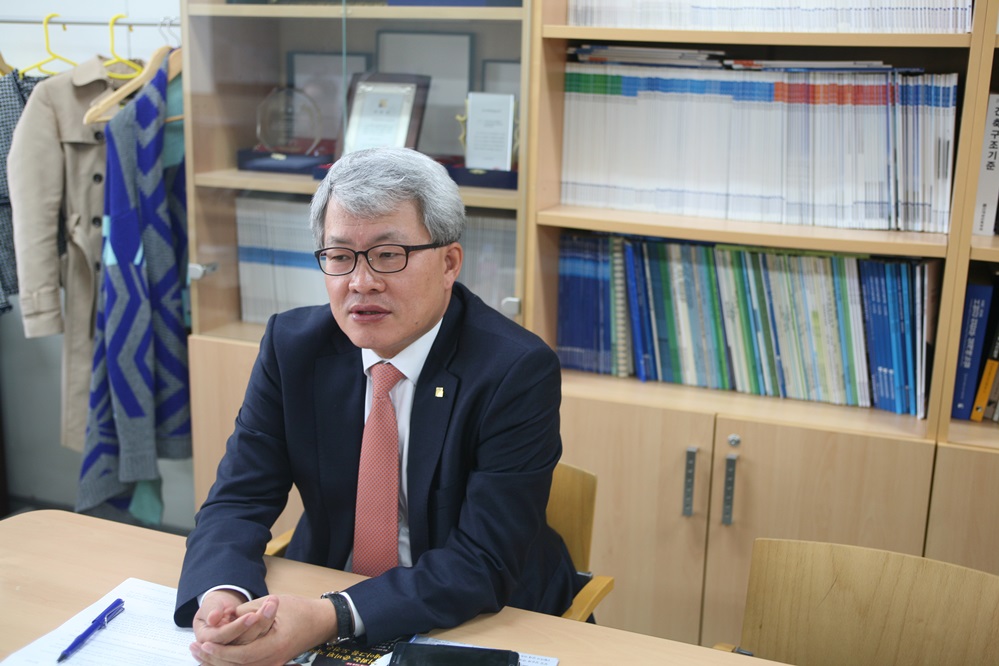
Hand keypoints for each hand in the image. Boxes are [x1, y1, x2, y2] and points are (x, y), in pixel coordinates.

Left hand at [190, 594, 337, 665]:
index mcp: (275, 646)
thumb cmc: (299, 609)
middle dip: (214, 659)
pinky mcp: (272, 664)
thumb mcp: (272, 604)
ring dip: (219, 662)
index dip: (220, 651)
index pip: (240, 655)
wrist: (320, 621)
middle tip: (195, 648)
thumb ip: (247, 613)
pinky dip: (230, 664)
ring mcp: (273, 665)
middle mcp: (274, 660)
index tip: (203, 643)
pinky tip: (217, 659)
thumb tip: (221, 619)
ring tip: (200, 654)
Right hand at [193, 589, 277, 647]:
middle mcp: (221, 650)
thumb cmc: (214, 606)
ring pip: (255, 642)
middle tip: (270, 605)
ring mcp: (235, 652)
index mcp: (207, 640)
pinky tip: (273, 608)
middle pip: (243, 642)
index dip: (238, 627)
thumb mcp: (211, 605)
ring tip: (273, 603)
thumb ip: (212, 610)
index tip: (252, 615)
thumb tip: (213, 618)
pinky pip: (261, 641)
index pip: (224, 637)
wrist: (221, 611)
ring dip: (266, 621)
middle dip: (258, 622)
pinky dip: (269, 624)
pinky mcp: (249, 650)